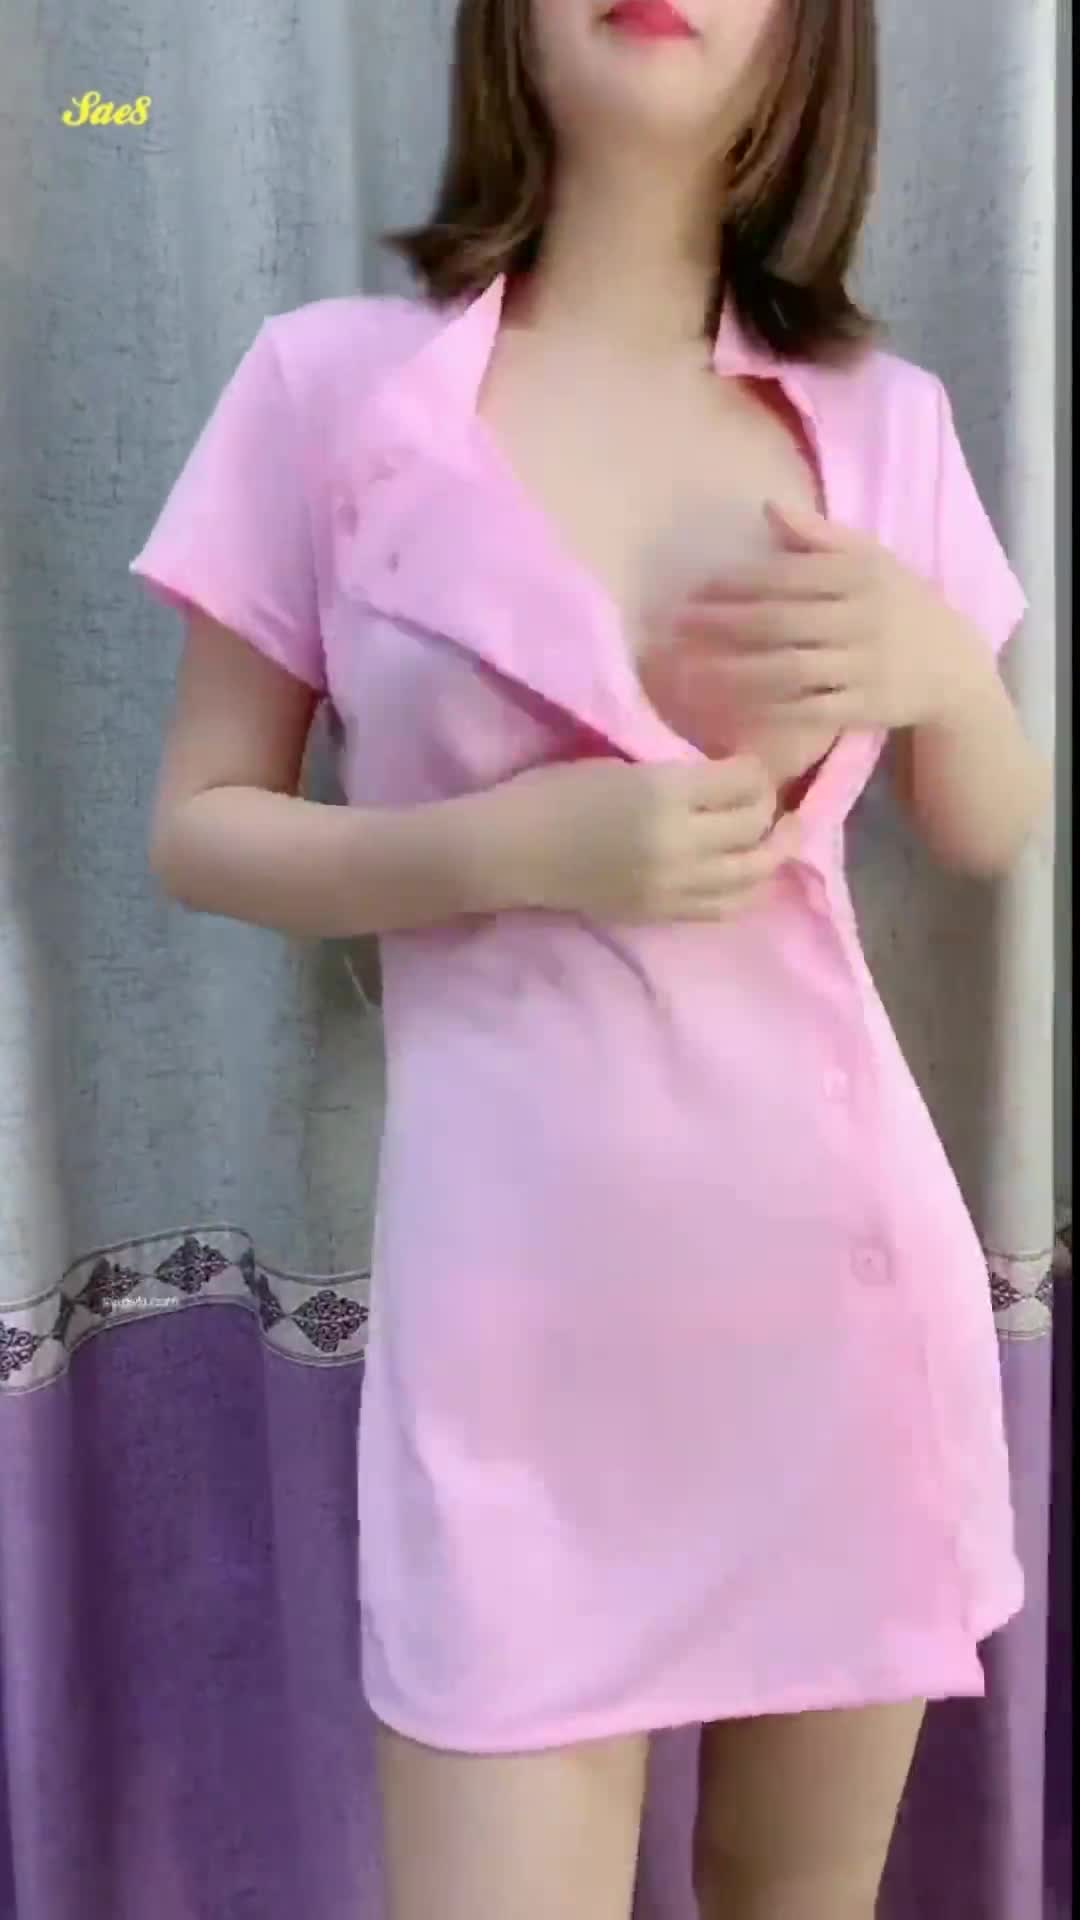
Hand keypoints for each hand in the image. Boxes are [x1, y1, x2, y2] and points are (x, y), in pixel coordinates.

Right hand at [479, 753, 800, 924]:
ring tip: (779, 837)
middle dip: (771, 810)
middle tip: (771, 797)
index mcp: (664, 794)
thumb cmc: (554, 794)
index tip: (753, 762)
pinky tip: (750, 873)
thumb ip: (676, 775)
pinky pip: (726, 906)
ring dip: (772, 853)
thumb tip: (725, 780)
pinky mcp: (663, 914)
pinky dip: (748, 888)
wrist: (511, 854)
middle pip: (756, 828)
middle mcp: (679, 844)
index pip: (743, 783)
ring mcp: (673, 886)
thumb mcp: (619, 765)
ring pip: (753, 874)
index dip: (757, 771)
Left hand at [666, 502, 988, 737]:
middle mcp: (863, 619)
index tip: (696, 589)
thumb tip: (767, 506)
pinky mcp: (864, 708)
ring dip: (736, 670)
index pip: (790, 576)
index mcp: (862, 575)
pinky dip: (769, 708)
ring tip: (691, 669)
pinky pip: (808, 710)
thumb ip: (819, 537)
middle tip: (679, 625)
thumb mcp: (872, 560)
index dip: (738, 582)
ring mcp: (864, 667)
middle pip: (782, 621)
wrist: (953, 669)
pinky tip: (732, 706)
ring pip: (790, 668)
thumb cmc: (900, 606)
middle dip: (725, 624)